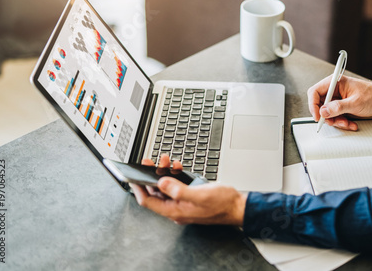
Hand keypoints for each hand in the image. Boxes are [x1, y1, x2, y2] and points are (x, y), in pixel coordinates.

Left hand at [129, 155, 246, 225]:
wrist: (238, 206)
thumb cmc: (223, 204)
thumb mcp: (200, 195)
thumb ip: (179, 190)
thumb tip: (162, 183)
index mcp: (176, 210)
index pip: (148, 201)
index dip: (138, 188)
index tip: (132, 177)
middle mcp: (177, 208)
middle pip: (156, 192)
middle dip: (151, 176)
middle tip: (148, 162)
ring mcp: (184, 203)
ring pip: (166, 188)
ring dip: (163, 173)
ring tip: (164, 161)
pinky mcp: (190, 197)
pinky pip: (177, 186)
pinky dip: (174, 175)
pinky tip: (177, 167)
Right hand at [307, 75, 371, 130]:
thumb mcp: (356, 102)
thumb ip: (339, 107)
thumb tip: (324, 111)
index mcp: (335, 83)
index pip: (315, 92)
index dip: (313, 105)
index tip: (318, 116)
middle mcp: (333, 90)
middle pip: (319, 104)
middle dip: (326, 115)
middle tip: (333, 121)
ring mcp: (336, 100)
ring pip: (326, 113)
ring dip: (335, 121)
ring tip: (347, 122)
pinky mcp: (340, 108)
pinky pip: (334, 117)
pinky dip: (341, 122)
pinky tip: (350, 123)